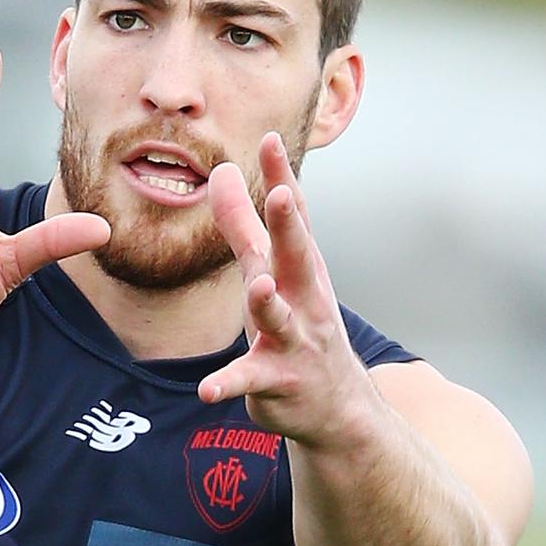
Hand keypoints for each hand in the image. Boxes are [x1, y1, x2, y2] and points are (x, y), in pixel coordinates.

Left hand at [198, 132, 381, 447]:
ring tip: (258, 287)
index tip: (270, 138)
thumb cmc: (299, 324)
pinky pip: (250, 381)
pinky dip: (228, 384)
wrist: (338, 408)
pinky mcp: (276, 381)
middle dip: (290, 226)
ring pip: (279, 318)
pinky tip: (206, 392)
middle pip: (297, 256)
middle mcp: (303, 299)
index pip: (292, 216)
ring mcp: (294, 341)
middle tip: (282, 194)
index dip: (282, 177)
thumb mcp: (269, 270)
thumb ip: (242, 222)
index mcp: (298, 267)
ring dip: (268, 302)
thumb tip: (223, 170)